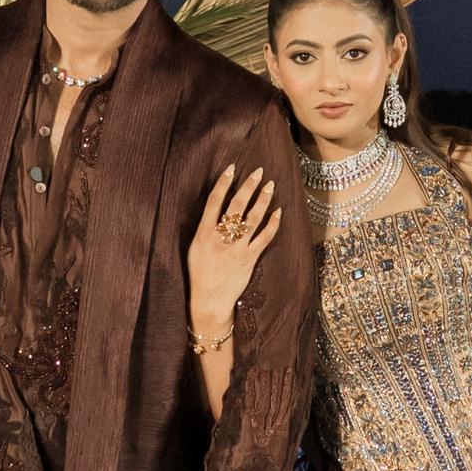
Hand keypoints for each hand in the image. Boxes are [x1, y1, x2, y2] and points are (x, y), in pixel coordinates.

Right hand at [186, 165, 279, 341]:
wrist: (208, 301)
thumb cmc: (198, 274)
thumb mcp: (194, 249)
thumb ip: (204, 229)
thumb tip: (214, 208)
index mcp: (204, 234)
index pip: (214, 202)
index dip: (223, 183)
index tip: (231, 168)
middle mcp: (221, 238)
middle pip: (236, 206)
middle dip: (248, 186)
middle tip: (258, 171)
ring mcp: (237, 248)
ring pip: (253, 218)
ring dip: (263, 200)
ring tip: (270, 186)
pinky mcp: (249, 259)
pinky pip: (265, 237)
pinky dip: (273, 224)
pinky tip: (278, 212)